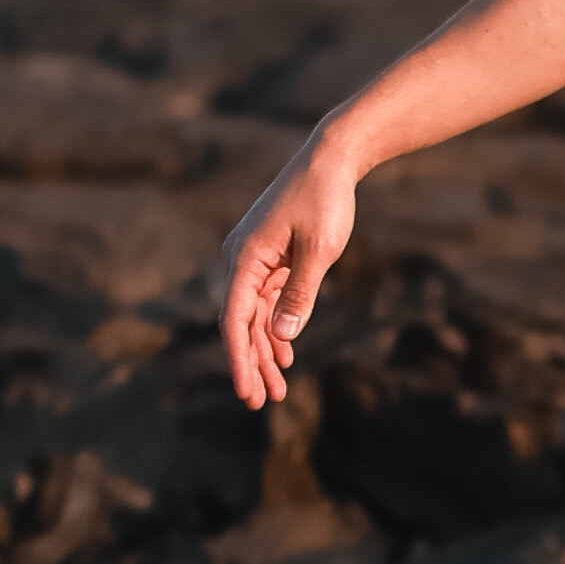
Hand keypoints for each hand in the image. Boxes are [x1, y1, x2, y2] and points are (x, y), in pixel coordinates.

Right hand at [220, 139, 360, 409]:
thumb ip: (302, 293)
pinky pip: (267, 302)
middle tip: (262, 403)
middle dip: (251, 364)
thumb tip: (283, 336)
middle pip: (241, 324)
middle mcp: (241, 260)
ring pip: (254, 316)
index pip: (234, 319)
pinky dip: (275, 328)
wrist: (330, 160)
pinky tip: (285, 355)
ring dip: (265, 352)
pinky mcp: (271, 259)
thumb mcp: (319, 250)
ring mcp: (255, 260)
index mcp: (245, 258)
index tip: (245, 391)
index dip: (238, 359)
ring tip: (279, 389)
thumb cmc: (325, 200)